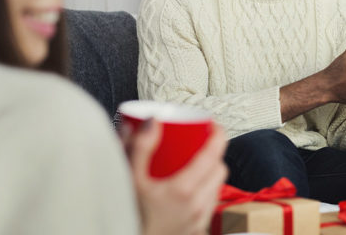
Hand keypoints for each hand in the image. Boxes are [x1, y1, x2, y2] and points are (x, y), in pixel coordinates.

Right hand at [123, 120, 228, 234]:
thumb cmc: (126, 217)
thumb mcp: (128, 180)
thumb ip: (139, 147)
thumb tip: (152, 122)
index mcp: (183, 190)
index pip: (214, 154)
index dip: (218, 135)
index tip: (213, 125)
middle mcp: (196, 206)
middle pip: (219, 170)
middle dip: (213, 154)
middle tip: (199, 144)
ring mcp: (198, 221)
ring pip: (216, 188)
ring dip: (210, 174)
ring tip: (194, 166)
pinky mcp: (195, 230)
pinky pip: (209, 206)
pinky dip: (204, 193)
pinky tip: (189, 191)